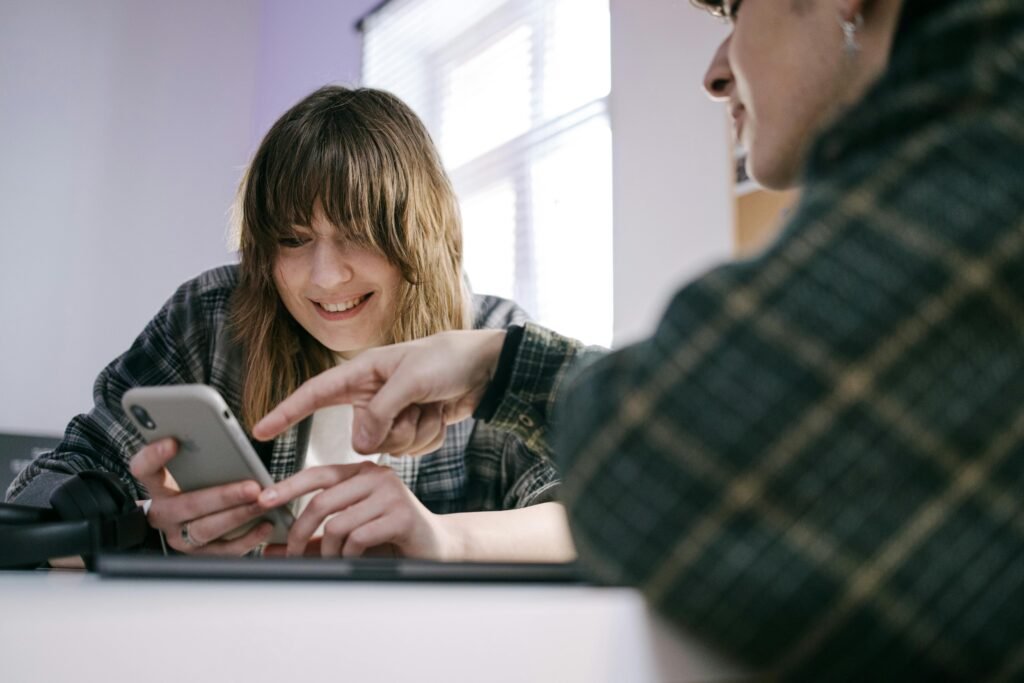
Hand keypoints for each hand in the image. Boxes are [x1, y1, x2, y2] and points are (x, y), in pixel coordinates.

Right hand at [130, 437, 272, 554]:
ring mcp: (180, 537)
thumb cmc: (192, 486)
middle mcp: (163, 514)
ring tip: (263, 502)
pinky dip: (247, 538)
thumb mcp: (190, 470)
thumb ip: (198, 455)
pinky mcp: (198, 555)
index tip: (173, 441)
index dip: (154, 456)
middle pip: (188, 504)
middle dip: (224, 496)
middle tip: (252, 487)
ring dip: (239, 515)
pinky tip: (266, 524)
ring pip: (206, 529)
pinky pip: (223, 551)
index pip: (144, 469)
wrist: (181, 525)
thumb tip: (221, 434)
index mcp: (157, 487)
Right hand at [252, 329, 506, 455]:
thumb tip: (359, 444)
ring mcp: (391, 414)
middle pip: (362, 436)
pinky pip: (411, 452)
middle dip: (394, 429)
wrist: (484, 368)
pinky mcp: (410, 428)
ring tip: (431, 405)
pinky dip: (429, 437)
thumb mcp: (411, 381)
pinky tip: (440, 414)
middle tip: (417, 404)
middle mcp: (372, 395)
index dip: (286, 413)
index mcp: (362, 373)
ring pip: (389, 448)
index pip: (314, 394)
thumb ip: (380, 412)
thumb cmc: (447, 360)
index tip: (261, 430)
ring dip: (416, 432)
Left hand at [257, 462, 452, 558]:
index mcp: (362, 473)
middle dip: (300, 533)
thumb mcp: (347, 534)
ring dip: (327, 551)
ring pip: (337, 524)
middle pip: (322, 502)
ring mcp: (392, 494)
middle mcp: (377, 476)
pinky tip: (356, 559)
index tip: (263, 500)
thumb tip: (271, 548)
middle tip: (291, 554)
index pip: (318, 474)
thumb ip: (313, 538)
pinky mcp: (402, 515)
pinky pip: (358, 538)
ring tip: (333, 561)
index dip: (288, 486)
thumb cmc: (391, 538)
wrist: (438, 548)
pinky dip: (349, 556)